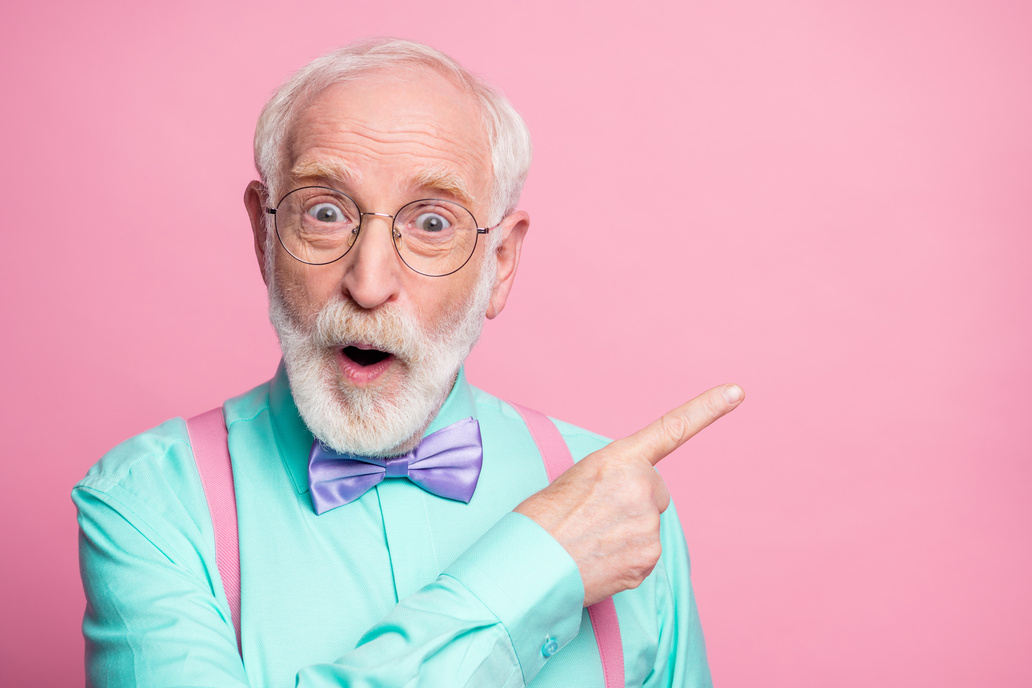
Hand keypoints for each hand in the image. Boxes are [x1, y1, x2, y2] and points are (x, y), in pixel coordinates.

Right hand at [514, 384, 743, 605]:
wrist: (529, 565)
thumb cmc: (544, 518)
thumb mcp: (578, 478)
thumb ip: (615, 479)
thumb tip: (631, 503)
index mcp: (620, 458)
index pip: (673, 428)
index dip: (708, 408)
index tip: (737, 391)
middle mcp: (641, 487)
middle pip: (654, 494)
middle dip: (633, 503)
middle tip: (595, 515)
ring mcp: (648, 525)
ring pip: (648, 526)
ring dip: (626, 532)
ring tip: (591, 538)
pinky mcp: (649, 558)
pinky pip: (645, 554)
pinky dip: (625, 557)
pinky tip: (599, 557)